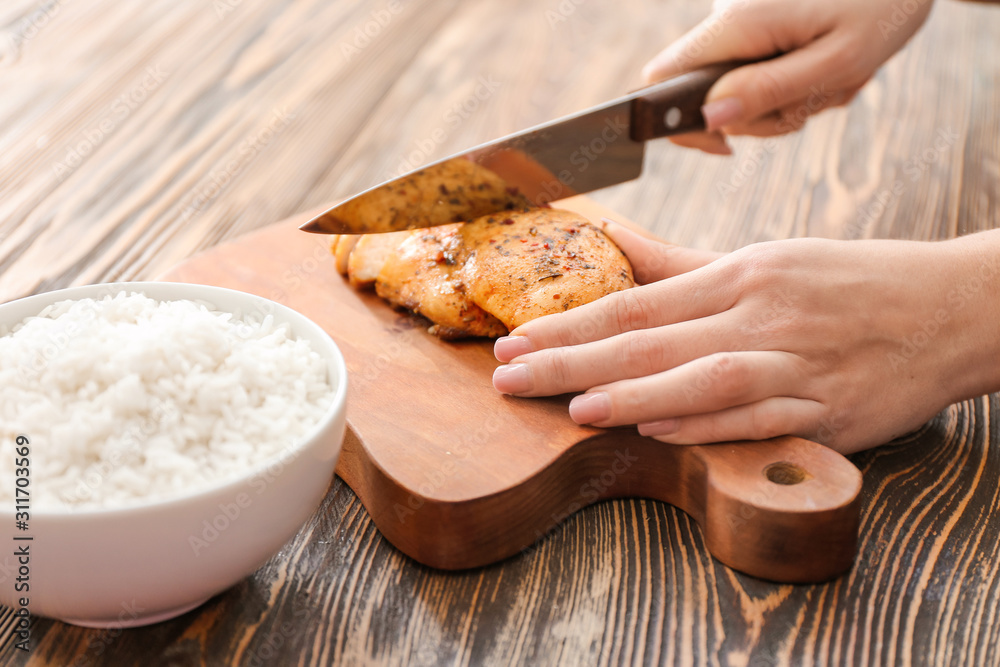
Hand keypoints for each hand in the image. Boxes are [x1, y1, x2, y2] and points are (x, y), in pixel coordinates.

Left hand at [492, 223, 999, 453]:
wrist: (950, 309)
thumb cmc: (848, 283)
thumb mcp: (763, 259)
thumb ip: (681, 264)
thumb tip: (614, 243)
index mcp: (738, 275)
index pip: (635, 302)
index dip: (569, 324)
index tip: (516, 340)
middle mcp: (760, 314)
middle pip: (651, 340)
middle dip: (571, 359)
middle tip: (509, 376)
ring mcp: (795, 363)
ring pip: (704, 377)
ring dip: (635, 394)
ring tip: (574, 407)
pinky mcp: (828, 410)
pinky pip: (757, 418)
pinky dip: (705, 426)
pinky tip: (658, 431)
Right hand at [644, 0, 934, 153]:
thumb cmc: (881, 9)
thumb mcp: (836, 61)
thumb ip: (769, 90)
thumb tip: (709, 118)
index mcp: (736, 24)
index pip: (662, 80)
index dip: (680, 122)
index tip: (725, 145)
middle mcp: (727, 17)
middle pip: (707, 96)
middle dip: (758, 116)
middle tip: (813, 101)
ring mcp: (740, 20)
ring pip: (737, 89)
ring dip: (785, 100)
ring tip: (831, 76)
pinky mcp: (757, 25)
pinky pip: (757, 72)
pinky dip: (792, 82)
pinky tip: (825, 63)